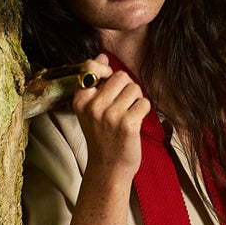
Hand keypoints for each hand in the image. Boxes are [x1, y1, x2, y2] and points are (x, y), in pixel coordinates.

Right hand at [72, 53, 150, 181]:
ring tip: (128, 115)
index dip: (105, 71)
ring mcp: (110, 115)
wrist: (108, 168)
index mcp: (81, 100)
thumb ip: (95, 82)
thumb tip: (102, 56)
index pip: (91, 67)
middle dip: (126, 88)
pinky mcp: (128, 124)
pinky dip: (144, 111)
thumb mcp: (90, 109)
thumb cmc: (102, 136)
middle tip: (122, 107)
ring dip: (136, 100)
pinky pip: (144, 102)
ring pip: (135, 88)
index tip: (108, 85)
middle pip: (121, 76)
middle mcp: (93, 106)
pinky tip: (135, 124)